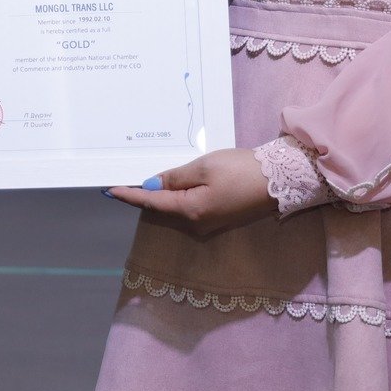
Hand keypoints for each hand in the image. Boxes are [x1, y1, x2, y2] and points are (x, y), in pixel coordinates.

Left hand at [106, 148, 275, 234]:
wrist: (282, 180)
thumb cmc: (241, 170)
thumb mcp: (204, 167)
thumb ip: (175, 178)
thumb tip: (150, 186)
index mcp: (190, 210)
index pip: (151, 202)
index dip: (129, 195)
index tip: (109, 190)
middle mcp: (196, 222)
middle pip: (162, 207)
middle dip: (143, 194)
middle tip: (121, 178)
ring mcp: (209, 221)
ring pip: (176, 206)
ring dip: (160, 194)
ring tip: (140, 177)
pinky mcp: (219, 215)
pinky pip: (190, 205)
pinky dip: (178, 194)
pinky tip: (171, 182)